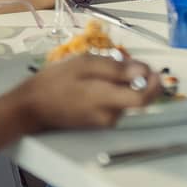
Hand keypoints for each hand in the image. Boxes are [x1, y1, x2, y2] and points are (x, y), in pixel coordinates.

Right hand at [3, 53, 162, 133]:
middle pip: (138, 97)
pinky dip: (113, 91)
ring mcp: (105, 122)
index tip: (153, 70)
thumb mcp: (84, 65)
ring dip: (122, 83)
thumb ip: (116, 69)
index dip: (154, 84)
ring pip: (126, 99)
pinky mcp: (99, 123)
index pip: (144, 99)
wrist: (31, 108)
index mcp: (106, 100)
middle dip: (136, 78)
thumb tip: (143, 71)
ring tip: (100, 70)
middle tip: (122, 62)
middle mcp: (110, 116)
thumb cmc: (54, 83)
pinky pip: (116, 104)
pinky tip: (94, 82)